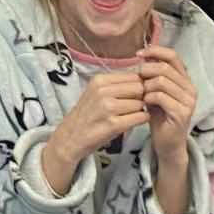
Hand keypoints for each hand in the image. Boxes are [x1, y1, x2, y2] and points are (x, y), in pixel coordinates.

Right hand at [40, 71, 147, 193]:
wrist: (70, 138)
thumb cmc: (86, 115)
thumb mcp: (95, 92)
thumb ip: (116, 85)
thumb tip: (144, 82)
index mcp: (99, 80)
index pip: (134, 76)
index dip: (138, 86)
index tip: (133, 95)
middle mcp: (103, 91)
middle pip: (139, 88)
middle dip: (140, 97)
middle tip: (132, 107)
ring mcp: (109, 108)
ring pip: (141, 103)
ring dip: (139, 111)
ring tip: (127, 116)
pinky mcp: (114, 124)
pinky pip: (141, 117)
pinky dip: (141, 120)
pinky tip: (131, 122)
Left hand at [137, 46, 197, 167]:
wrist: (167, 142)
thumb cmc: (159, 114)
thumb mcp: (154, 90)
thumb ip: (152, 74)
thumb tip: (144, 55)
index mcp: (185, 79)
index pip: (173, 55)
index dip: (155, 50)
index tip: (138, 54)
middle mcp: (190, 88)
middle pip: (165, 67)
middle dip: (146, 71)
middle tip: (138, 81)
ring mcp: (189, 101)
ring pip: (161, 81)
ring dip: (146, 86)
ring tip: (142, 95)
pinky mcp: (182, 113)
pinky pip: (160, 96)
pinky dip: (148, 98)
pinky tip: (145, 104)